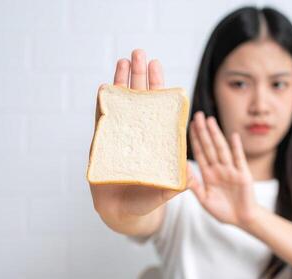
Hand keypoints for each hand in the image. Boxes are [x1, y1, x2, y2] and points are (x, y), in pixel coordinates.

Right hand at [90, 49, 195, 215]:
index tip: (158, 67)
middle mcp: (139, 133)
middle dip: (140, 76)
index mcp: (156, 139)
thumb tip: (189, 178)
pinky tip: (105, 85)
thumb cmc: (144, 202)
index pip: (159, 109)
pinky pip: (102, 119)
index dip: (158, 89)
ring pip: (122, 104)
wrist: (120, 212)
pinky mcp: (103, 143)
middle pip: (140, 99)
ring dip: (122, 82)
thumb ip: (174, 186)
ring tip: (124, 59)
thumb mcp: (162, 194)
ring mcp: (120, 135)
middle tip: (140, 53)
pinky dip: (104, 103)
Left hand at [188, 111, 261, 228]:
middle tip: (198, 115)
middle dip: (203, 131)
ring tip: (210, 120)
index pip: (200, 153)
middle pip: (209, 146)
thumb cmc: (223, 211)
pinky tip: (233, 136)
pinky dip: (236, 147)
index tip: (188, 126)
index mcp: (209, 174)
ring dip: (216, 134)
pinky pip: (239, 159)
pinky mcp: (243, 174)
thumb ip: (194, 186)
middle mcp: (219, 169)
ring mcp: (231, 170)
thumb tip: (183, 172)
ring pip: (222, 149)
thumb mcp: (204, 199)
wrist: (242, 219)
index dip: (194, 140)